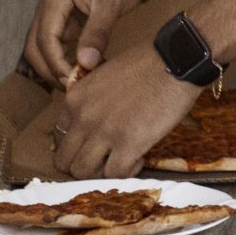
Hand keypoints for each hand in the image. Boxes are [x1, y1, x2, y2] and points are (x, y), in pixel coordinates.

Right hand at [23, 0, 151, 85]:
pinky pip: (59, 43)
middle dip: (49, 69)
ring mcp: (56, 13)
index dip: (55, 64)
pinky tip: (84, 69)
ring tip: (78, 82)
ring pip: (44, 47)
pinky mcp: (68, 19)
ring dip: (56, 65)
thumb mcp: (111, 4)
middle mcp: (49, 6)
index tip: (73, 81)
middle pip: (35, 47)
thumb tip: (84, 64)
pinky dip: (66, 57)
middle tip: (72, 87)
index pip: (44, 40)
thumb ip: (96, 34)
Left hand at [51, 44, 200, 178]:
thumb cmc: (148, 62)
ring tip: (122, 160)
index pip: (59, 137)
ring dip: (102, 172)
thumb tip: (93, 118)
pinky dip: (127, 172)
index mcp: (74, 99)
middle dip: (84, 164)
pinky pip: (115, 174)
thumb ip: (91, 98)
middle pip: (64, 161)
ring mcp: (103, 132)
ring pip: (83, 173)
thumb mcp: (104, 74)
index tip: (94, 145)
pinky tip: (139, 159)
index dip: (77, 145)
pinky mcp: (128, 144)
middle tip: (105, 159)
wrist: (176, 60)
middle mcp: (82, 117)